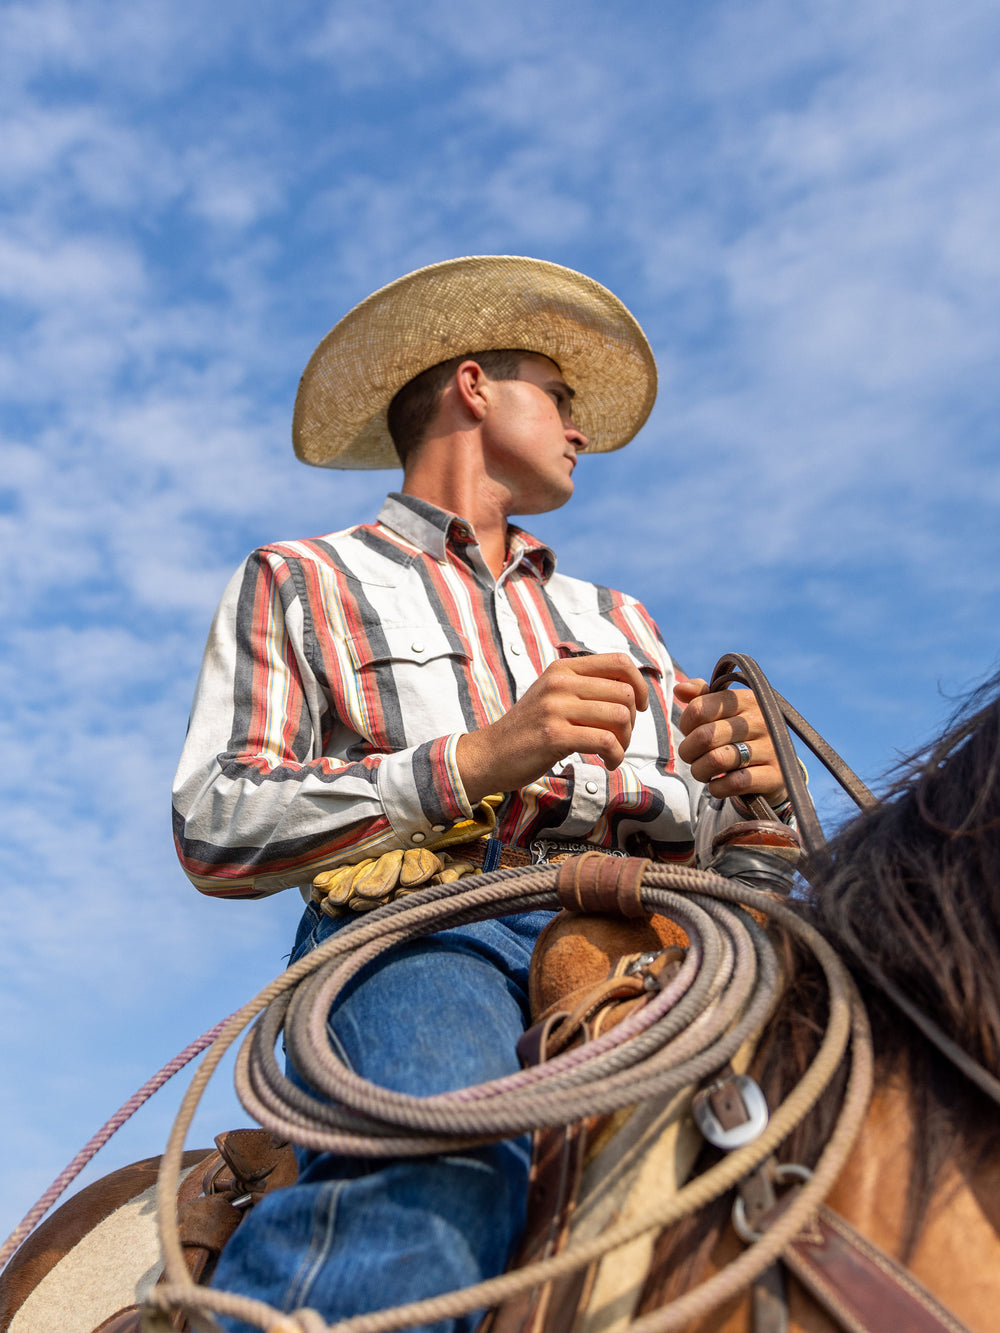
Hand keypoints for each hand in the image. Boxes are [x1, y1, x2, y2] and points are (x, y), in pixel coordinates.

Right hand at [457, 653, 648, 804]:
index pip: (619, 662)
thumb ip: (584, 686)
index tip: (639, 707)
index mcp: (562, 668)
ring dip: (625, 741)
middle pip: (624, 693)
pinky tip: (608, 763)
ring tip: (613, 752)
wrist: (489, 754)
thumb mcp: (553, 695)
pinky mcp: (554, 735)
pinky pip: (605, 741)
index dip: (640, 685)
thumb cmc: (528, 729)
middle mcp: (559, 682)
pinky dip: (616, 756)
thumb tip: (630, 689)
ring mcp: (555, 708)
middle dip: (632, 721)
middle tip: (620, 739)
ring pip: (619, 716)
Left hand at [674, 678, 787, 805]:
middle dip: (688, 751)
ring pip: (717, 760)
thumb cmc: (741, 736)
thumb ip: (700, 697)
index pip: (699, 708)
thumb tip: (680, 689)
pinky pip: (734, 783)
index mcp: (747, 699)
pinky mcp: (775, 776)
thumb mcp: (724, 712)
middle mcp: (761, 720)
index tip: (690, 733)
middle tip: (691, 757)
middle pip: (705, 736)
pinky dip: (717, 788)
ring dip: (700, 771)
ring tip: (702, 771)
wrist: (777, 768)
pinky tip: (717, 785)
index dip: (685, 724)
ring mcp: (771, 748)